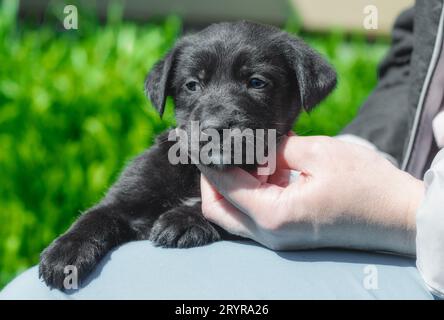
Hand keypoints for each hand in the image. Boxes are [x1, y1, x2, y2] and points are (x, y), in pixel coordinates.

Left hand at [199, 135, 424, 254]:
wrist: (398, 215)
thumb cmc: (366, 184)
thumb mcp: (318, 153)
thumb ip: (277, 148)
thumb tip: (253, 145)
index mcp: (272, 214)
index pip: (221, 186)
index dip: (206, 160)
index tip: (199, 139)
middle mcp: (268, 233)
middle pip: (217, 208)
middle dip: (211, 177)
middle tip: (220, 148)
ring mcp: (277, 237)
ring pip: (232, 212)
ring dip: (232, 183)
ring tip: (248, 154)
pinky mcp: (286, 233)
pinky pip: (253, 214)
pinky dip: (249, 191)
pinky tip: (265, 168)